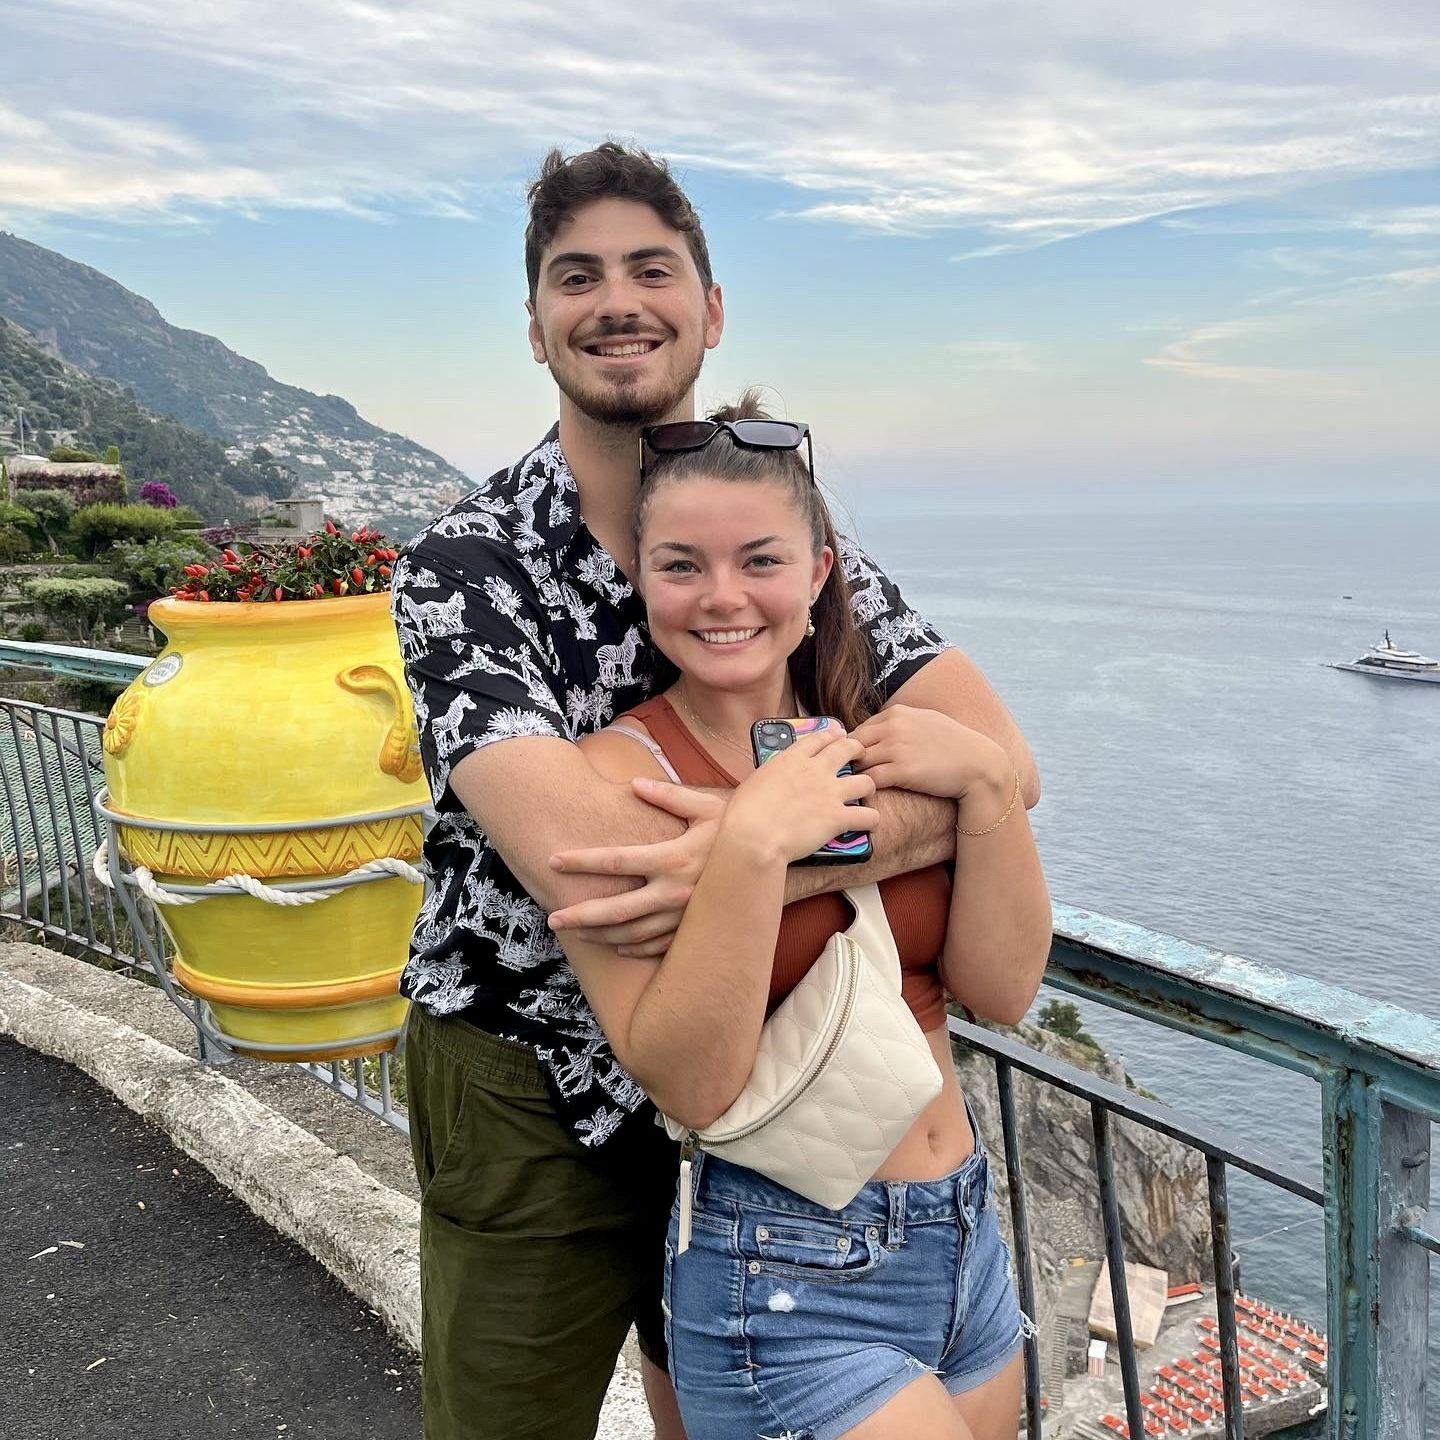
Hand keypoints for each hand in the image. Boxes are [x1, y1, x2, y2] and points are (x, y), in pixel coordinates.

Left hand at [547, 781, 725, 955]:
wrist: (774, 858)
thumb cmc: (738, 826)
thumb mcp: (705, 805)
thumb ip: (668, 795)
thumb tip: (635, 785)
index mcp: (672, 858)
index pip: (615, 861)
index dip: (581, 862)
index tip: (553, 862)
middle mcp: (675, 892)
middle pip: (616, 910)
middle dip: (580, 916)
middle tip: (553, 919)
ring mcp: (685, 916)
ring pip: (634, 934)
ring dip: (601, 936)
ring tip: (576, 934)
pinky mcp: (695, 929)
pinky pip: (659, 946)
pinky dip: (634, 948)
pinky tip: (616, 947)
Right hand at [724, 727, 878, 864]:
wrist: (752, 836)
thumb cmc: (745, 814)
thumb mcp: (755, 781)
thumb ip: (771, 775)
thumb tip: (772, 780)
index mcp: (792, 759)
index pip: (819, 737)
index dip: (832, 734)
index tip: (838, 734)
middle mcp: (815, 771)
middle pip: (847, 749)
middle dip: (858, 749)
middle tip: (860, 755)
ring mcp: (829, 793)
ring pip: (866, 781)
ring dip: (869, 786)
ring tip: (868, 792)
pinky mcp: (838, 817)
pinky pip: (867, 816)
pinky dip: (871, 820)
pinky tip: (870, 823)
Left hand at [851, 704, 1009, 799]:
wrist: (978, 764)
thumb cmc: (953, 744)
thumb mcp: (925, 720)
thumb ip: (899, 722)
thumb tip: (875, 729)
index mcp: (896, 713)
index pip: (859, 730)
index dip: (856, 749)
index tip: (860, 764)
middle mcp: (893, 727)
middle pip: (853, 746)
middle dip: (851, 763)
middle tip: (852, 779)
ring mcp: (897, 749)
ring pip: (859, 764)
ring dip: (858, 777)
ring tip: (859, 789)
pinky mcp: (902, 772)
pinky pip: (871, 780)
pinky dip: (867, 788)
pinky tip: (872, 795)